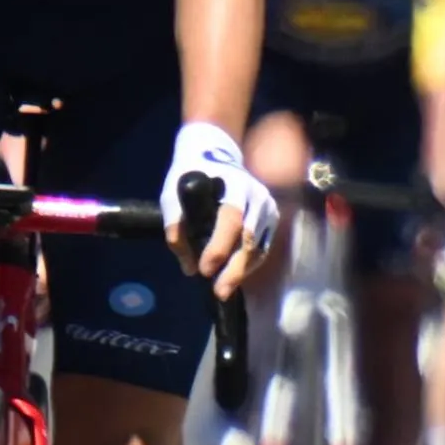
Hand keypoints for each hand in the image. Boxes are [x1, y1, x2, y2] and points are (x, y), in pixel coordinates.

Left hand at [164, 122, 278, 301]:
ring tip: (225, 289)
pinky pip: (263, 245)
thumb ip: (176, 229)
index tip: (203, 270)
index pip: (231, 220)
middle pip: (251, 238)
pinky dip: (249, 263)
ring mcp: (268, 206)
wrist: (215, 152)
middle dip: (235, 269)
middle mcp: (257, 196)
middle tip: (220, 292)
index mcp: (234, 187)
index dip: (218, 247)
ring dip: (243, 270)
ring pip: (259, 246)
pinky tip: (235, 275)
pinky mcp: (271, 216)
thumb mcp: (172, 197)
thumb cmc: (190, 175)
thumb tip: (188, 267)